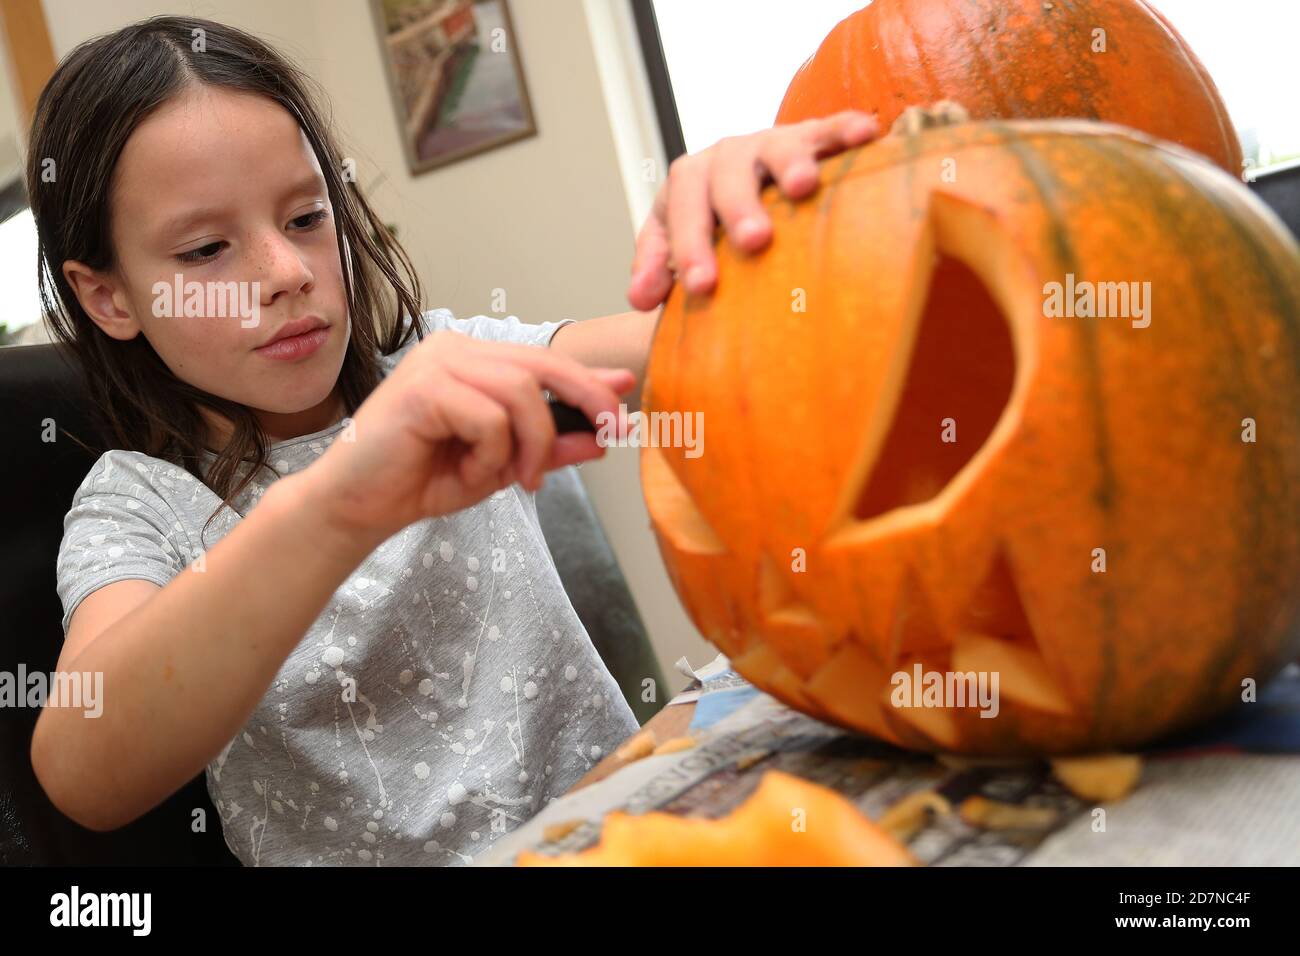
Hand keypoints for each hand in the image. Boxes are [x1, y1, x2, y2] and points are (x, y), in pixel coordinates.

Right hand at [303, 330, 634, 540]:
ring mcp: (437, 363)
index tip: (623, 405)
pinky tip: (469, 472)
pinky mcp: (423, 387)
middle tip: (605, 439)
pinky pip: (490, 418)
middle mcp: (455, 349)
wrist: (359, 506)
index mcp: (472, 359)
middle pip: (543, 366)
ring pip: (522, 392)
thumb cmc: (421, 479)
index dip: (590, 381)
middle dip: (584, 402)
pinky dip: (492, 454)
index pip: (545, 361)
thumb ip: (551, 444)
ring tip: (512, 478)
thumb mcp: (503, 464)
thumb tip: (604, 433)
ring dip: (530, 444)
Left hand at [626, 110, 879, 310]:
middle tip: (754, 241)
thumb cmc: (714, 232)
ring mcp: (770, 144)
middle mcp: (727, 157)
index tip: (701, 285)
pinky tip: (865, 136)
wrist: (749, 191)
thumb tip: (639, 298)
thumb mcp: (678, 247)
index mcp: (689, 184)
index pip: (680, 209)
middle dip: (738, 207)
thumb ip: (657, 269)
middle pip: (725, 174)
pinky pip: (828, 129)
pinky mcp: (812, 138)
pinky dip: (844, 130)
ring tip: (804, 186)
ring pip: (777, 146)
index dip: (688, 245)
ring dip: (789, 163)